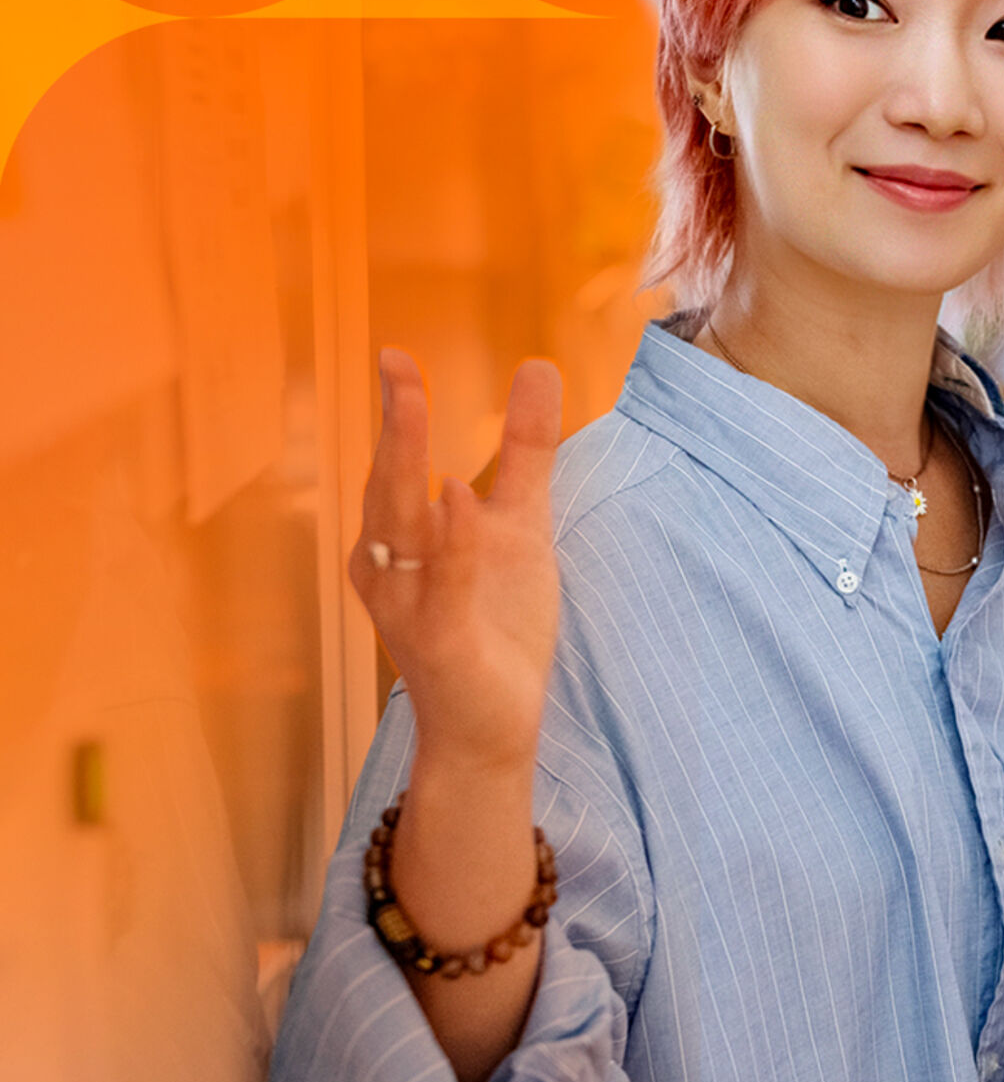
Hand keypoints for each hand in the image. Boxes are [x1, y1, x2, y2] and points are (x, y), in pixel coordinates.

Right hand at [348, 347, 562, 774]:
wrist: (494, 724)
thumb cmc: (495, 623)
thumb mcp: (521, 523)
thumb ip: (527, 450)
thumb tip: (539, 367)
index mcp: (400, 537)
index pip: (394, 462)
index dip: (395, 410)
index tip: (395, 356)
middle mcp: (390, 568)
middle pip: (386, 485)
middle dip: (392, 425)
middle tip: (396, 367)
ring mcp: (409, 605)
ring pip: (398, 529)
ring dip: (404, 468)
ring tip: (409, 408)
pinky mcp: (438, 642)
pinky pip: (438, 585)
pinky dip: (448, 543)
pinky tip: (457, 497)